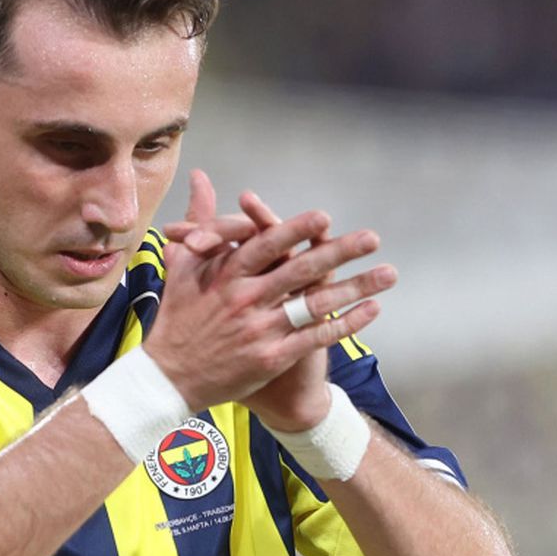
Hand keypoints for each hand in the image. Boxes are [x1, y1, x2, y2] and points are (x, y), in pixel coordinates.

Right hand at [145, 170, 395, 418]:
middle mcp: (245, 300)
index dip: (294, 230)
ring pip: (315, 303)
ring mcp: (260, 330)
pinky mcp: (271, 357)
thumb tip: (201, 177)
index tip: (323, 217)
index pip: (266, 246)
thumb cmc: (177, 316)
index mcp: (225, 275)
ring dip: (355, 287)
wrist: (168, 378)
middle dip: (340, 252)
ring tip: (388, 273)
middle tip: (372, 237)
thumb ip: (200, 220)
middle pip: (300, 270)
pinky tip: (372, 310)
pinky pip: (316, 336)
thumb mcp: (183, 264)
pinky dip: (345, 323)